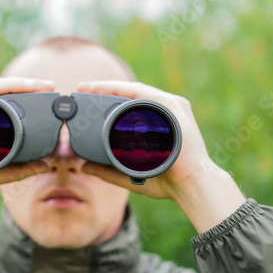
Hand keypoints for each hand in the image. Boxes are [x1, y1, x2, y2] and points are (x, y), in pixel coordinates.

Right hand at [0, 77, 53, 229]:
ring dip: (20, 83)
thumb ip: (18, 169)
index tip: (46, 94)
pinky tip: (21, 85)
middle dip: (27, 86)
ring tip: (42, 84)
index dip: (24, 94)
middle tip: (51, 86)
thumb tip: (44, 166)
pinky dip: (3, 86)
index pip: (0, 100)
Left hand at [77, 81, 245, 232]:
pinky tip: (104, 88)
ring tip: (87, 87)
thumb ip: (107, 171)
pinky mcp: (172, 105)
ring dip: (109, 87)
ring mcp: (169, 106)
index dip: (106, 99)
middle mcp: (164, 111)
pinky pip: (141, 92)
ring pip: (133, 91)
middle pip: (129, 96)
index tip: (84, 98)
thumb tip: (84, 167)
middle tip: (81, 89)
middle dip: (104, 90)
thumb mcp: (130, 175)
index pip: (129, 106)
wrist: (191, 186)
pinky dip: (121, 88)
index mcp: (158, 123)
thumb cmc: (167, 182)